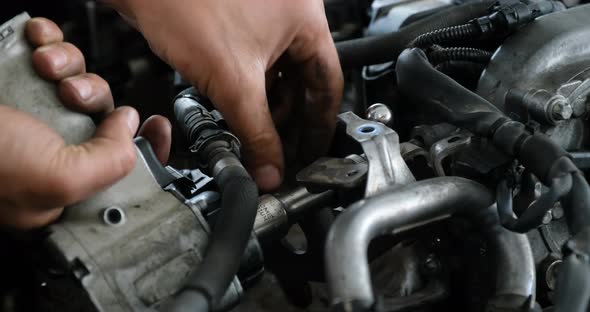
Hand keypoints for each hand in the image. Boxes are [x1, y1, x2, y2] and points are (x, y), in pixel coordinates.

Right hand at [0, 18, 170, 229]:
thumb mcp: (55, 179)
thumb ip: (108, 164)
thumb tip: (129, 129)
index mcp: (59, 187)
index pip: (120, 171)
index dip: (143, 148)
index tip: (157, 125)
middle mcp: (46, 150)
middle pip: (102, 116)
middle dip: (97, 96)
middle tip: (75, 94)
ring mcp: (28, 114)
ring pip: (78, 80)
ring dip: (71, 65)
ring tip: (47, 67)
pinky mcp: (12, 81)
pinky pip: (49, 54)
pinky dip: (49, 41)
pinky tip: (39, 42)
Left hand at [105, 0, 343, 190]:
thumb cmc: (184, 2)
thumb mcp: (231, 80)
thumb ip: (256, 133)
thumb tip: (271, 168)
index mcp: (306, 18)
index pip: (328, 84)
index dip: (319, 126)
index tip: (311, 152)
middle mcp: (290, 13)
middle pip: (303, 81)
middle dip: (288, 119)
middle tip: (279, 150)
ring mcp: (265, 15)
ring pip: (278, 72)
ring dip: (267, 105)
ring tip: (255, 133)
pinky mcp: (240, 19)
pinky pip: (256, 61)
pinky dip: (250, 87)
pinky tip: (237, 107)